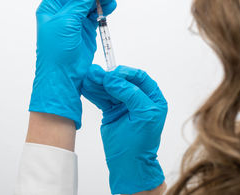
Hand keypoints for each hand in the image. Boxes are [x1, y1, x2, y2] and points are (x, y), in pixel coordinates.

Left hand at [29, 0, 116, 129]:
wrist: (63, 77)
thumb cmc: (56, 52)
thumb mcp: (66, 21)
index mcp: (52, 5)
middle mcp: (63, 10)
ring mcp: (75, 20)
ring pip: (91, 0)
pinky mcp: (85, 30)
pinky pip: (97, 13)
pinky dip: (105, 7)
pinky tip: (111, 3)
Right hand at [82, 65, 167, 193]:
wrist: (128, 166)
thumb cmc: (140, 145)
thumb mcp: (142, 115)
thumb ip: (131, 95)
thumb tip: (115, 79)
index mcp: (152, 100)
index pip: (140, 78)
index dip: (126, 73)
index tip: (113, 74)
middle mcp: (139, 100)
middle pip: (122, 81)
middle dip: (108, 78)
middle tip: (95, 73)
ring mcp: (124, 106)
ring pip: (110, 89)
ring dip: (98, 83)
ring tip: (88, 78)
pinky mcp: (112, 112)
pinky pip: (103, 98)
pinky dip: (94, 93)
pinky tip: (87, 87)